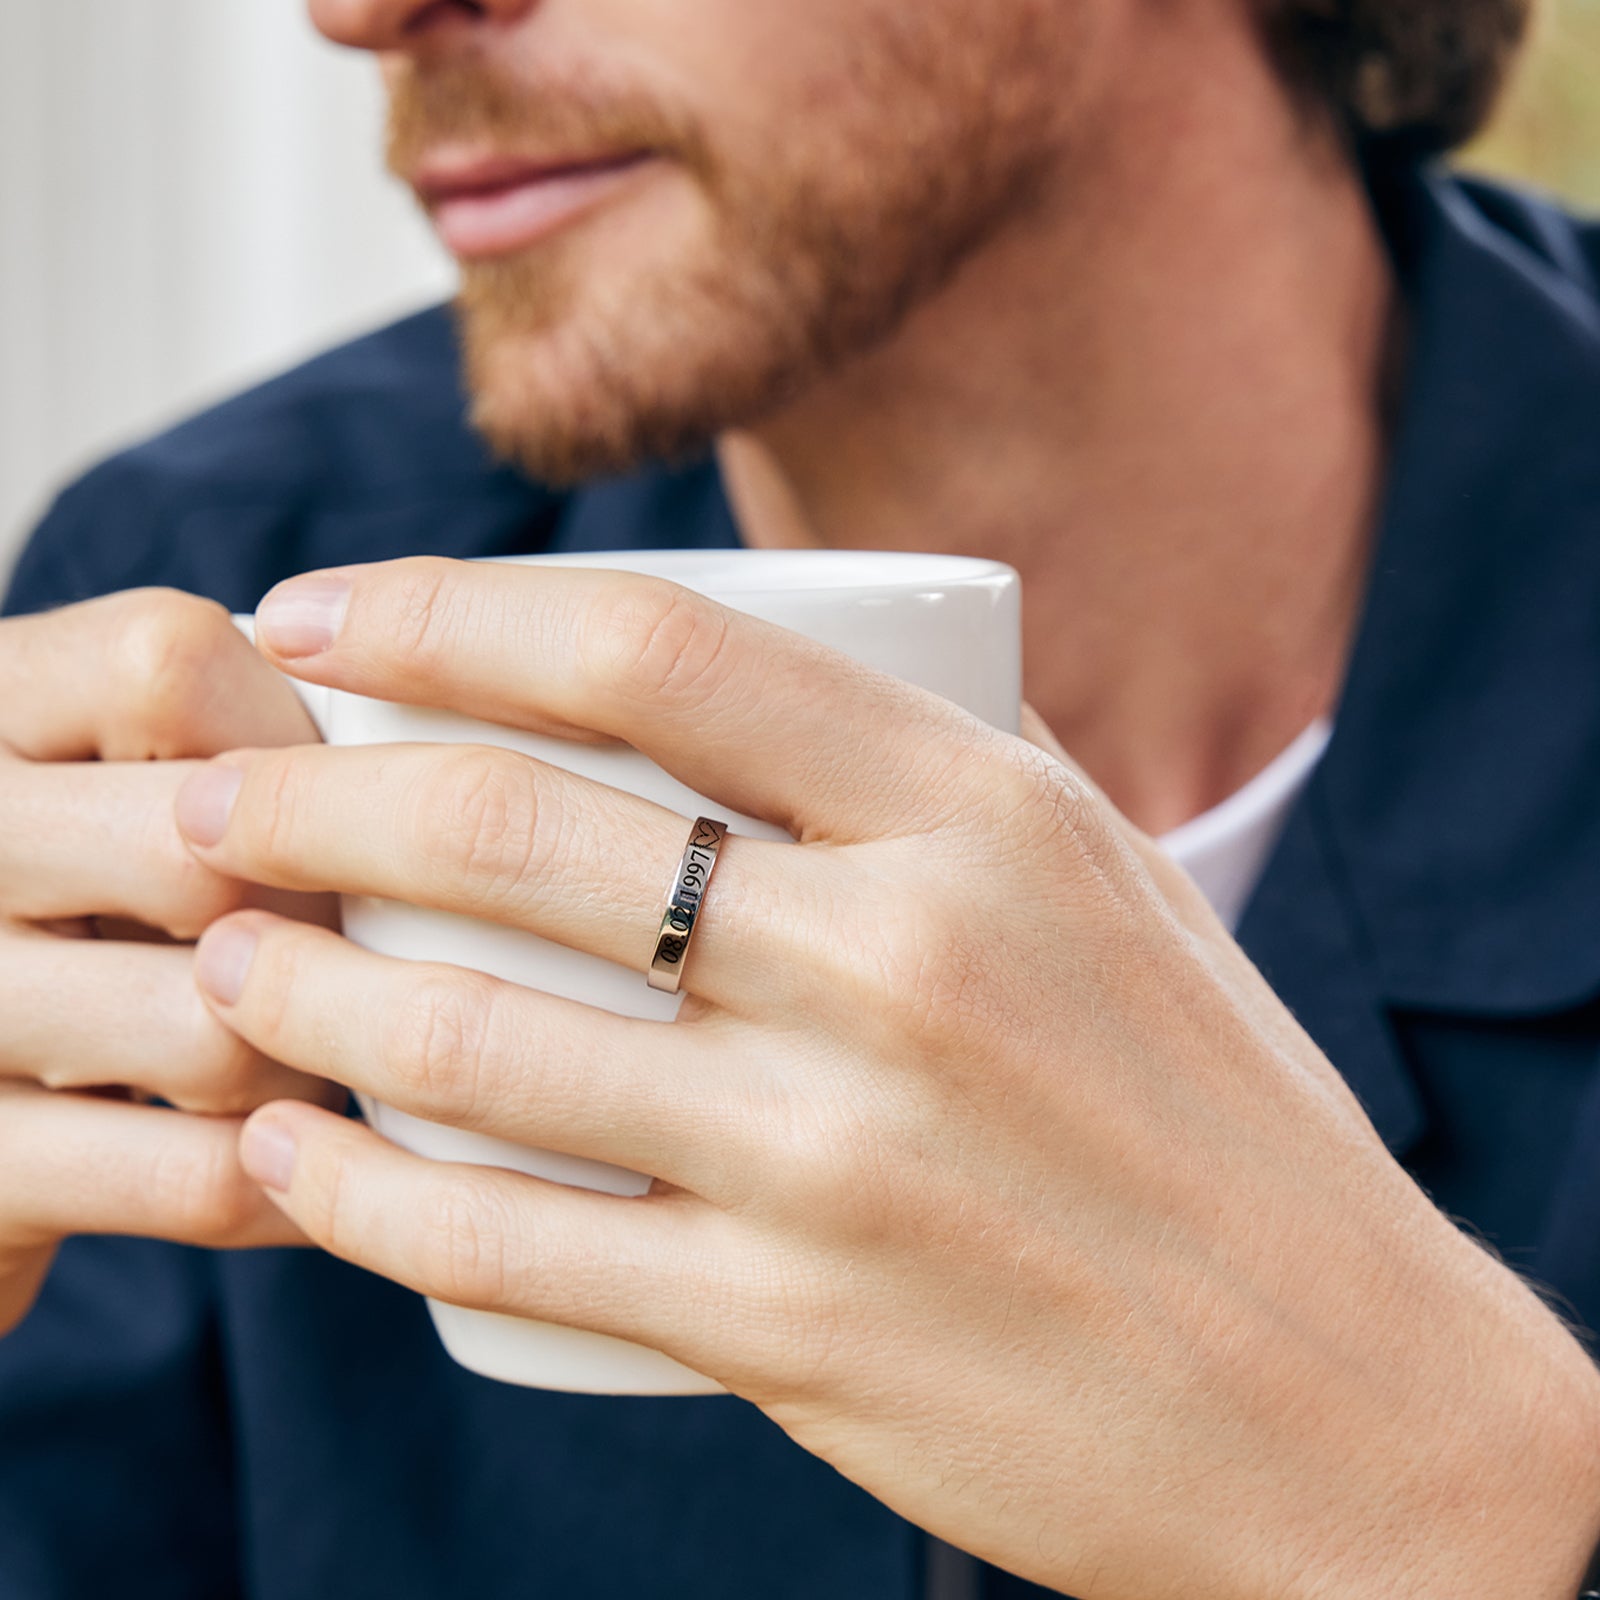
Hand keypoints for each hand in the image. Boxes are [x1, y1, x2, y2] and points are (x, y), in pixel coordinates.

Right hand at [0, 590, 341, 1336]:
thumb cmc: (111, 891)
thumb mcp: (129, 769)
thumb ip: (256, 737)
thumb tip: (493, 741)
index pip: (170, 663)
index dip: (303, 746)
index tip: (355, 809)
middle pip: (198, 850)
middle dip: (329, 913)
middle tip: (382, 946)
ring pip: (215, 1031)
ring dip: (324, 1059)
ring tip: (350, 1054)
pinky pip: (200, 1178)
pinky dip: (300, 1177)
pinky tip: (325, 1156)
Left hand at [182, 557, 1599, 1599]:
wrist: (1336, 1399)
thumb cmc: (1210, 1116)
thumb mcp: (1096, 886)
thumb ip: (923, 781)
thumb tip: (728, 686)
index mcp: (982, 818)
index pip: (653, 648)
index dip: (444, 609)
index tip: (324, 619)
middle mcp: (902, 963)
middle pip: (519, 830)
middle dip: (309, 793)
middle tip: (221, 800)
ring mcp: (841, 1156)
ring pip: (477, 1042)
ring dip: (295, 988)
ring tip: (221, 963)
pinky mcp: (797, 1328)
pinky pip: (513, 1249)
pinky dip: (357, 1198)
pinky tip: (285, 1155)